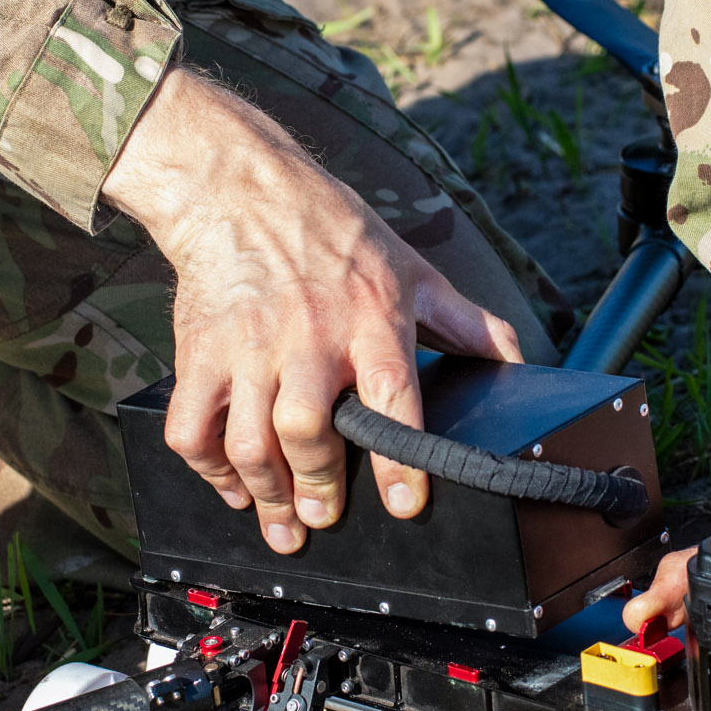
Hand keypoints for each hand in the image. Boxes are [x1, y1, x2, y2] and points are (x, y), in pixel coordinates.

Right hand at [103, 67, 520, 553]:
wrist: (240, 188)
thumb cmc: (333, 232)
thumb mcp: (413, 271)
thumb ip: (467, 324)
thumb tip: (517, 365)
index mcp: (371, 319)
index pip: (391, 396)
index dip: (399, 459)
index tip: (405, 505)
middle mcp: (309, 336)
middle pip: (309, 430)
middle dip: (318, 487)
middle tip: (325, 517)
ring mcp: (249, 347)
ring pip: (249, 441)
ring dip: (266, 492)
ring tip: (284, 522)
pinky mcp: (200, 353)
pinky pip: (193, 428)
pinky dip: (209, 469)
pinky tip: (233, 484)